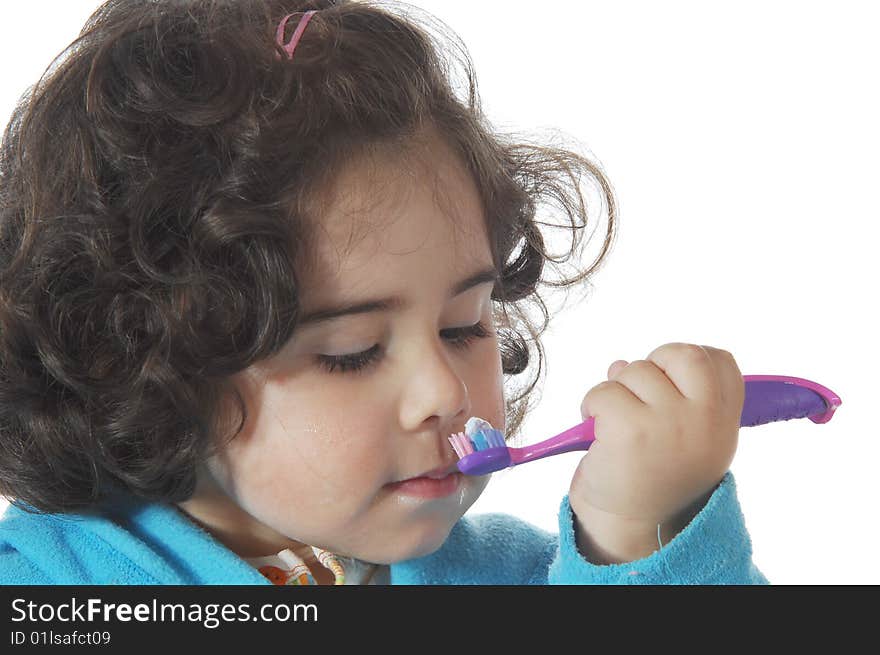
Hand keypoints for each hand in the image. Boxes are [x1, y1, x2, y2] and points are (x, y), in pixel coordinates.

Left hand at [568, 342, 744, 563]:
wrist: (632, 525)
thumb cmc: (654, 476)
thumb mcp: (684, 438)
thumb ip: (670, 395)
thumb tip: (621, 363)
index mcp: (724, 421)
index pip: (720, 361)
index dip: (688, 360)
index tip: (669, 379)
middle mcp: (706, 420)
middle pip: (680, 353)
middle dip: (652, 363)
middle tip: (637, 393)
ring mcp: (670, 422)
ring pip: (633, 370)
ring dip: (614, 390)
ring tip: (614, 423)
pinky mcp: (631, 430)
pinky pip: (604, 391)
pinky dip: (591, 405)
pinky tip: (596, 429)